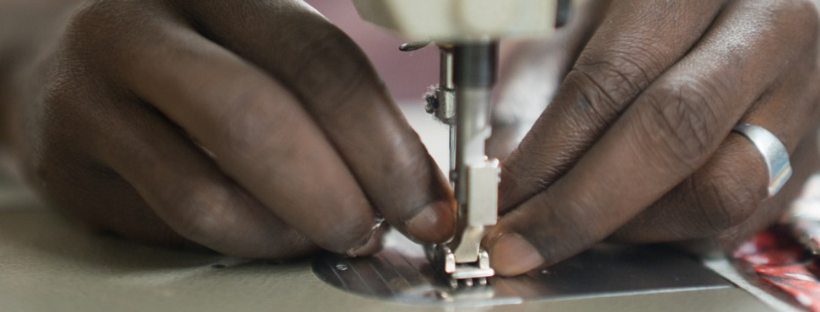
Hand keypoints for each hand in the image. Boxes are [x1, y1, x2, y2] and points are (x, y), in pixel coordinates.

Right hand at [2, 0, 454, 257]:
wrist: (63, 52)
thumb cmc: (190, 46)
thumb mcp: (259, 36)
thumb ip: (326, 93)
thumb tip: (408, 183)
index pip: (317, 61)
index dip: (384, 143)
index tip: (425, 200)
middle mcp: (142, 31)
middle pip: (256, 123)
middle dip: (336, 196)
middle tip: (374, 231)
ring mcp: (92, 100)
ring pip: (205, 195)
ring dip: (284, 234)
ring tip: (317, 234)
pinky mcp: (69, 169)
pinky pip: (169, 227)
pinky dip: (235, 242)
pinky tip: (265, 232)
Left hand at [485, 0, 819, 275]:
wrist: (753, 4)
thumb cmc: (654, 7)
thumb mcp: (586, 20)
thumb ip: (539, 85)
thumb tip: (502, 170)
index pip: (613, 80)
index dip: (549, 152)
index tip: (502, 199)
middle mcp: (769, 29)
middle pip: (674, 136)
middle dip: (583, 206)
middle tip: (523, 240)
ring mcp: (807, 89)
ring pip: (720, 188)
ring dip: (631, 223)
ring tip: (578, 220)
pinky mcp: (815, 146)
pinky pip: (745, 214)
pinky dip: (672, 230)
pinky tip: (629, 216)